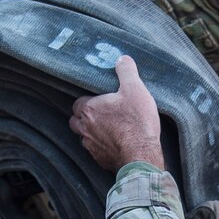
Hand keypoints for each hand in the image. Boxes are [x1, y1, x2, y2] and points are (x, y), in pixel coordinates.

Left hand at [70, 56, 163, 170]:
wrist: (141, 155)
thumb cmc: (136, 122)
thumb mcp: (135, 89)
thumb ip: (126, 71)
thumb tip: (122, 59)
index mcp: (89, 109)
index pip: (78, 103)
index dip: (87, 101)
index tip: (100, 100)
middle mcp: (85, 129)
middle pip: (76, 121)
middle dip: (84, 117)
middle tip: (101, 114)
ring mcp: (91, 147)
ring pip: (84, 137)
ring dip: (92, 132)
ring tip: (108, 128)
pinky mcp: (100, 160)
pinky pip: (96, 151)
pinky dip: (102, 147)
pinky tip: (116, 143)